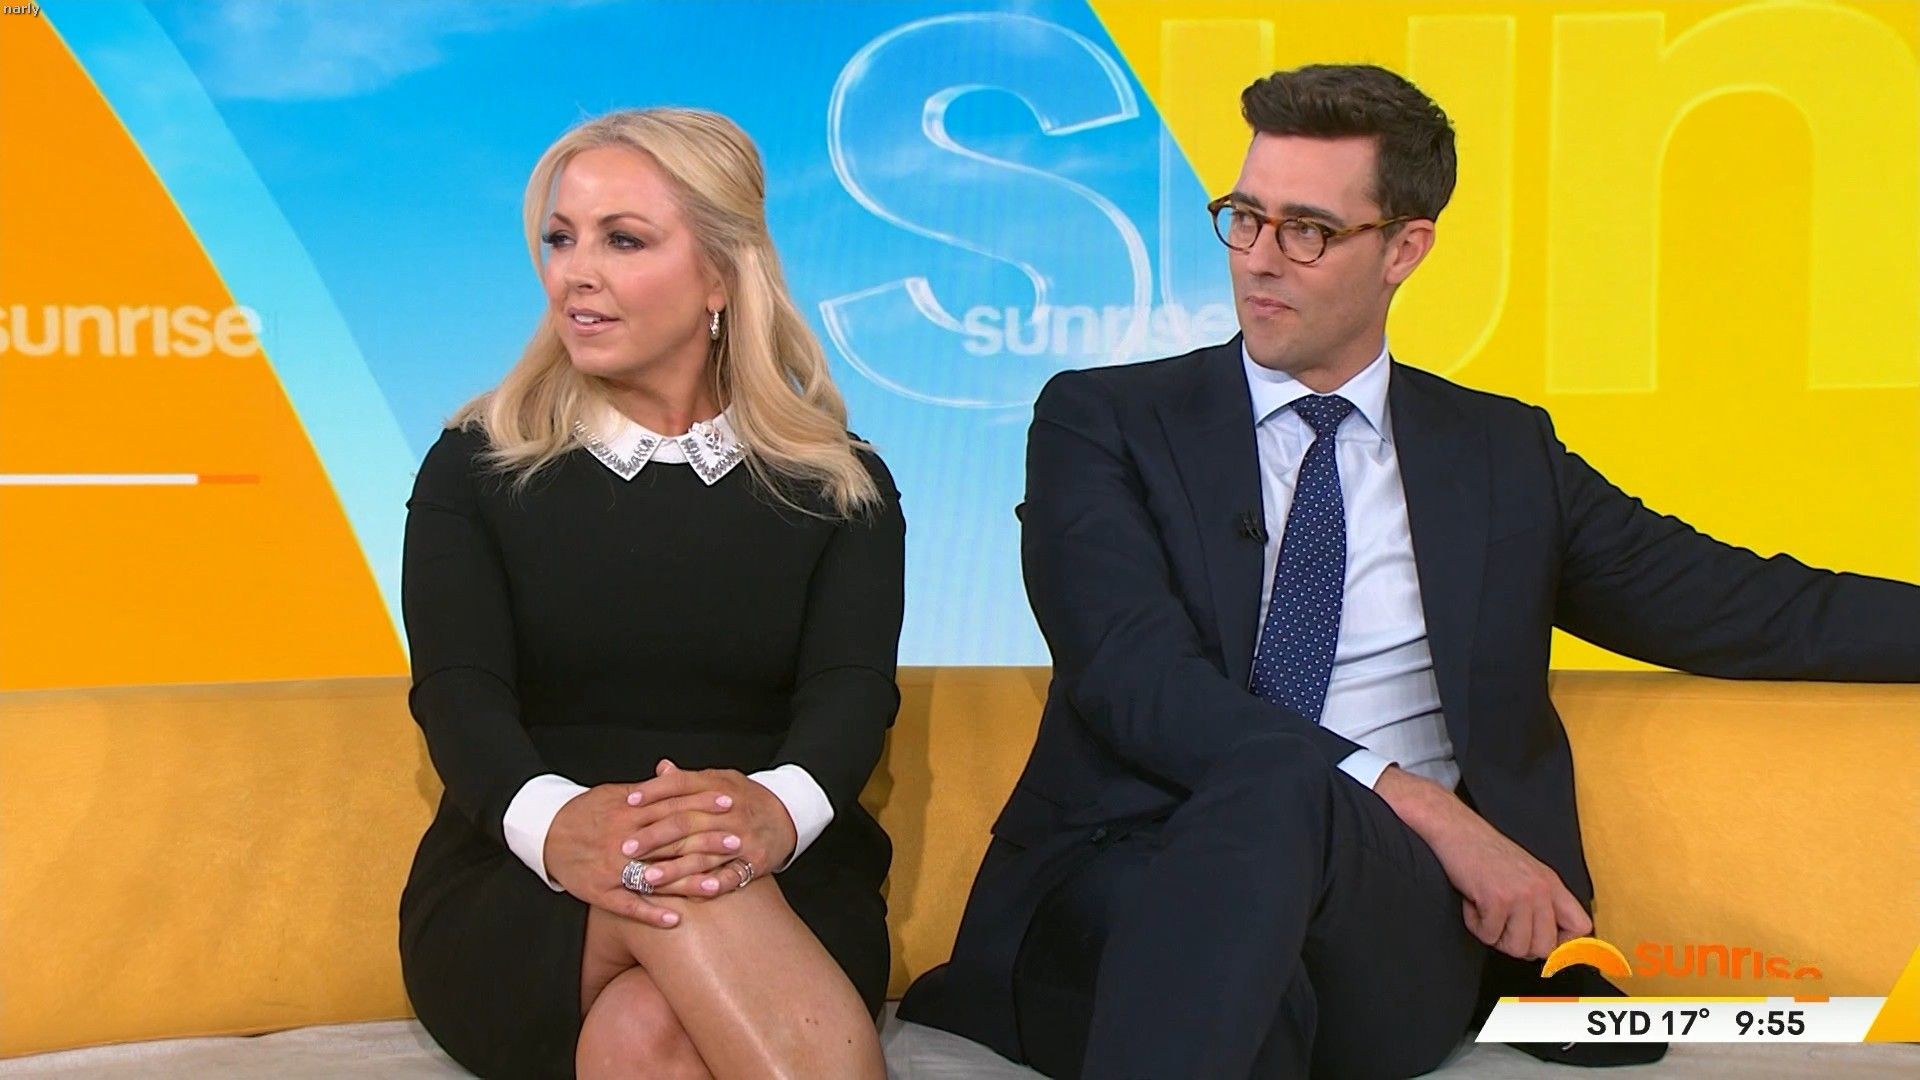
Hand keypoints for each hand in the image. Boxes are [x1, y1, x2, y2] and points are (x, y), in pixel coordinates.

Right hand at [543, 780, 734, 927]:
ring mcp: (612, 868)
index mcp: (628, 812)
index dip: (701, 803)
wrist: (544, 832)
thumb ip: (647, 791)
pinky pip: (629, 905)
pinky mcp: (601, 892)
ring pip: (655, 875)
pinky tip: (676, 919)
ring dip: (686, 880)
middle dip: (705, 840)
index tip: (729, 802)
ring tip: (717, 884)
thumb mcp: (614, 794)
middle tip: (738, 840)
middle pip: (671, 839)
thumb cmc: (584, 812)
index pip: (673, 805)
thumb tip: (674, 775)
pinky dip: (652, 913)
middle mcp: (624, 839)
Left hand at [622, 759, 798, 897]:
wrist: (788, 814)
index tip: (628, 802)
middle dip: (654, 836)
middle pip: (686, 821)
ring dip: (674, 866)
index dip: (654, 792)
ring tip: (647, 877)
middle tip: (626, 848)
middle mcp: (730, 810)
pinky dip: (714, 883)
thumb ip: (689, 779)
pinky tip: (693, 891)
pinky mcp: (754, 860)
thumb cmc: (746, 798)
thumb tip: (661, 768)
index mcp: (718, 785)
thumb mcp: (720, 780)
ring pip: (703, 851)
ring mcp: (743, 835)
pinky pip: (732, 874)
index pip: (681, 785)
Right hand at [1374, 767, 1592, 959]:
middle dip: (1518, 944)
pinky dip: (1475, 925)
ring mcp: (1521, 894)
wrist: (1456, 830)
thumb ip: (1542, 904)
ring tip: (1486, 912)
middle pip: (1545, 947)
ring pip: (1518, 948)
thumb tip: (1548, 944)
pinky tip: (1472, 904)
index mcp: (1552, 884)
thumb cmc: (1484, 853)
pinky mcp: (1497, 899)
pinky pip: (1489, 936)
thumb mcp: (1526, 874)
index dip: (1562, 943)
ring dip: (1495, 936)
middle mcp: (1542, 889)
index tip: (1539, 940)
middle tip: (1501, 925)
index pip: (1581, 927)